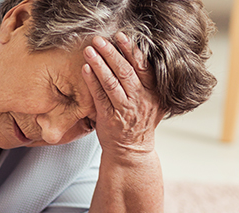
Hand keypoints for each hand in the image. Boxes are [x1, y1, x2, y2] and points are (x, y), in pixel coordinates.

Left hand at [82, 32, 165, 158]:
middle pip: (126, 71)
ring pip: (112, 82)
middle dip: (112, 53)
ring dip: (99, 64)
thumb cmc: (139, 122)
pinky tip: (85, 68)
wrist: (131, 150)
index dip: (132, 50)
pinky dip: (92, 81)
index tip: (121, 36)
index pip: (144, 66)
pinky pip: (100, 96)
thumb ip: (149, 82)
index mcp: (153, 92)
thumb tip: (141, 56)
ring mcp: (125, 109)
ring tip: (89, 50)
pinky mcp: (109, 117)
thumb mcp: (153, 101)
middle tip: (100, 39)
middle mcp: (141, 99)